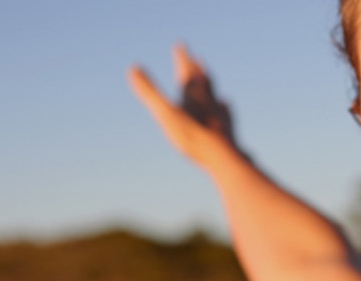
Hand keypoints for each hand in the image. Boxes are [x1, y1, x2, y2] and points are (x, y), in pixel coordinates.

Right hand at [129, 44, 247, 171]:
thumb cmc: (192, 135)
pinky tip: (226, 105)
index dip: (183, 58)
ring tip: (209, 80)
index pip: (187, 72)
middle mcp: (209, 102)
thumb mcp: (166, 113)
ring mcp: (220, 115)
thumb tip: (132, 67)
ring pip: (215, 95)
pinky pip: (226, 114)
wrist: (223, 156)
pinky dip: (224, 107)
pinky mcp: (228, 130)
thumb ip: (150, 92)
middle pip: (204, 81)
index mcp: (193, 96)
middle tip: (197, 59)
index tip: (181, 45)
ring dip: (210, 86)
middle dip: (197, 70)